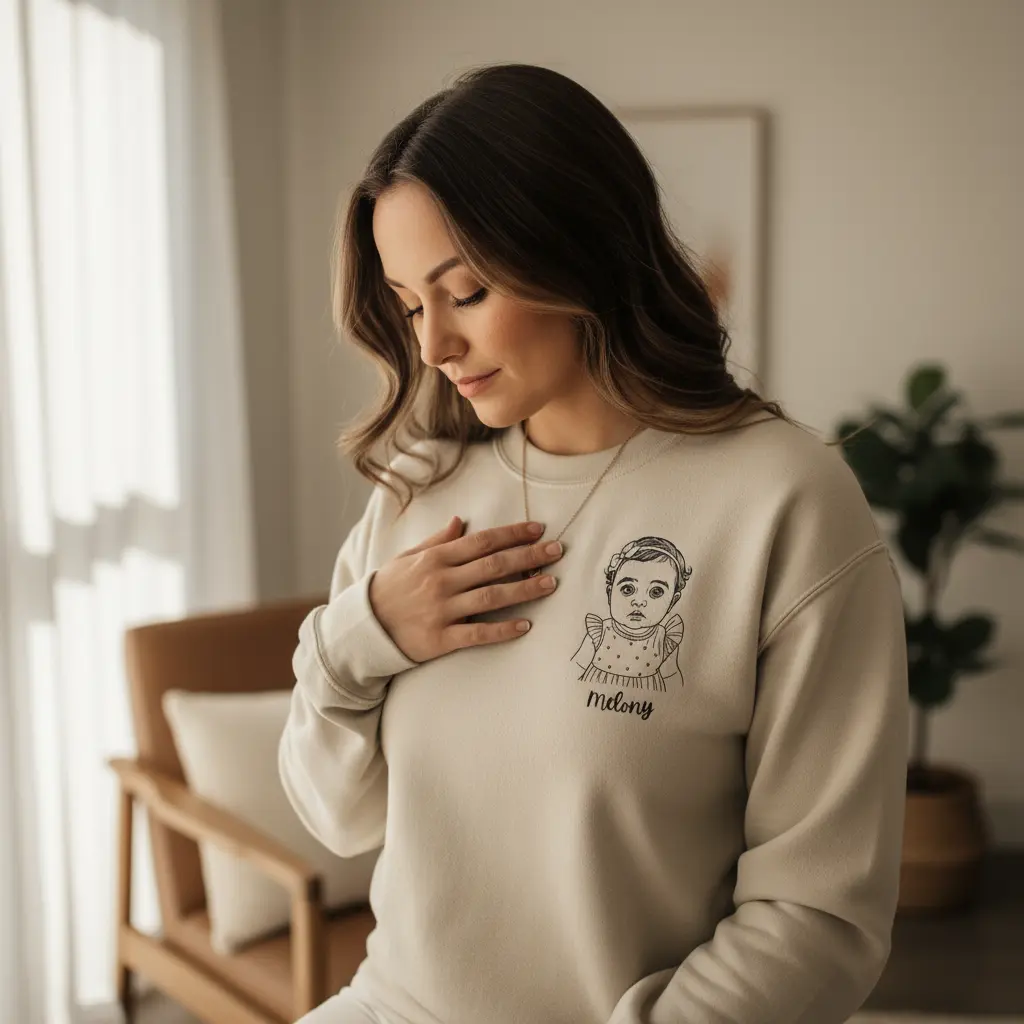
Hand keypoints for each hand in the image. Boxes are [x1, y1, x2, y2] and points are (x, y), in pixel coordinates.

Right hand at [368, 517, 562, 663]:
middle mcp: (441, 581)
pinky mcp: (440, 639)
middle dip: (528, 556)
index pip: (482, 541)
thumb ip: (437, 541)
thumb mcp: (407, 558)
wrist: (361, 627)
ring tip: (551, 583)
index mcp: (435, 558)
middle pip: (493, 565)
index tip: (538, 529)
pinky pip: (477, 634)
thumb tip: (460, 522)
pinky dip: (502, 630)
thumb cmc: (388, 589)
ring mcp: (441, 610)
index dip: (512, 534)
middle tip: (557, 551)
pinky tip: (526, 626)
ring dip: (524, 589)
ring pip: (491, 597)